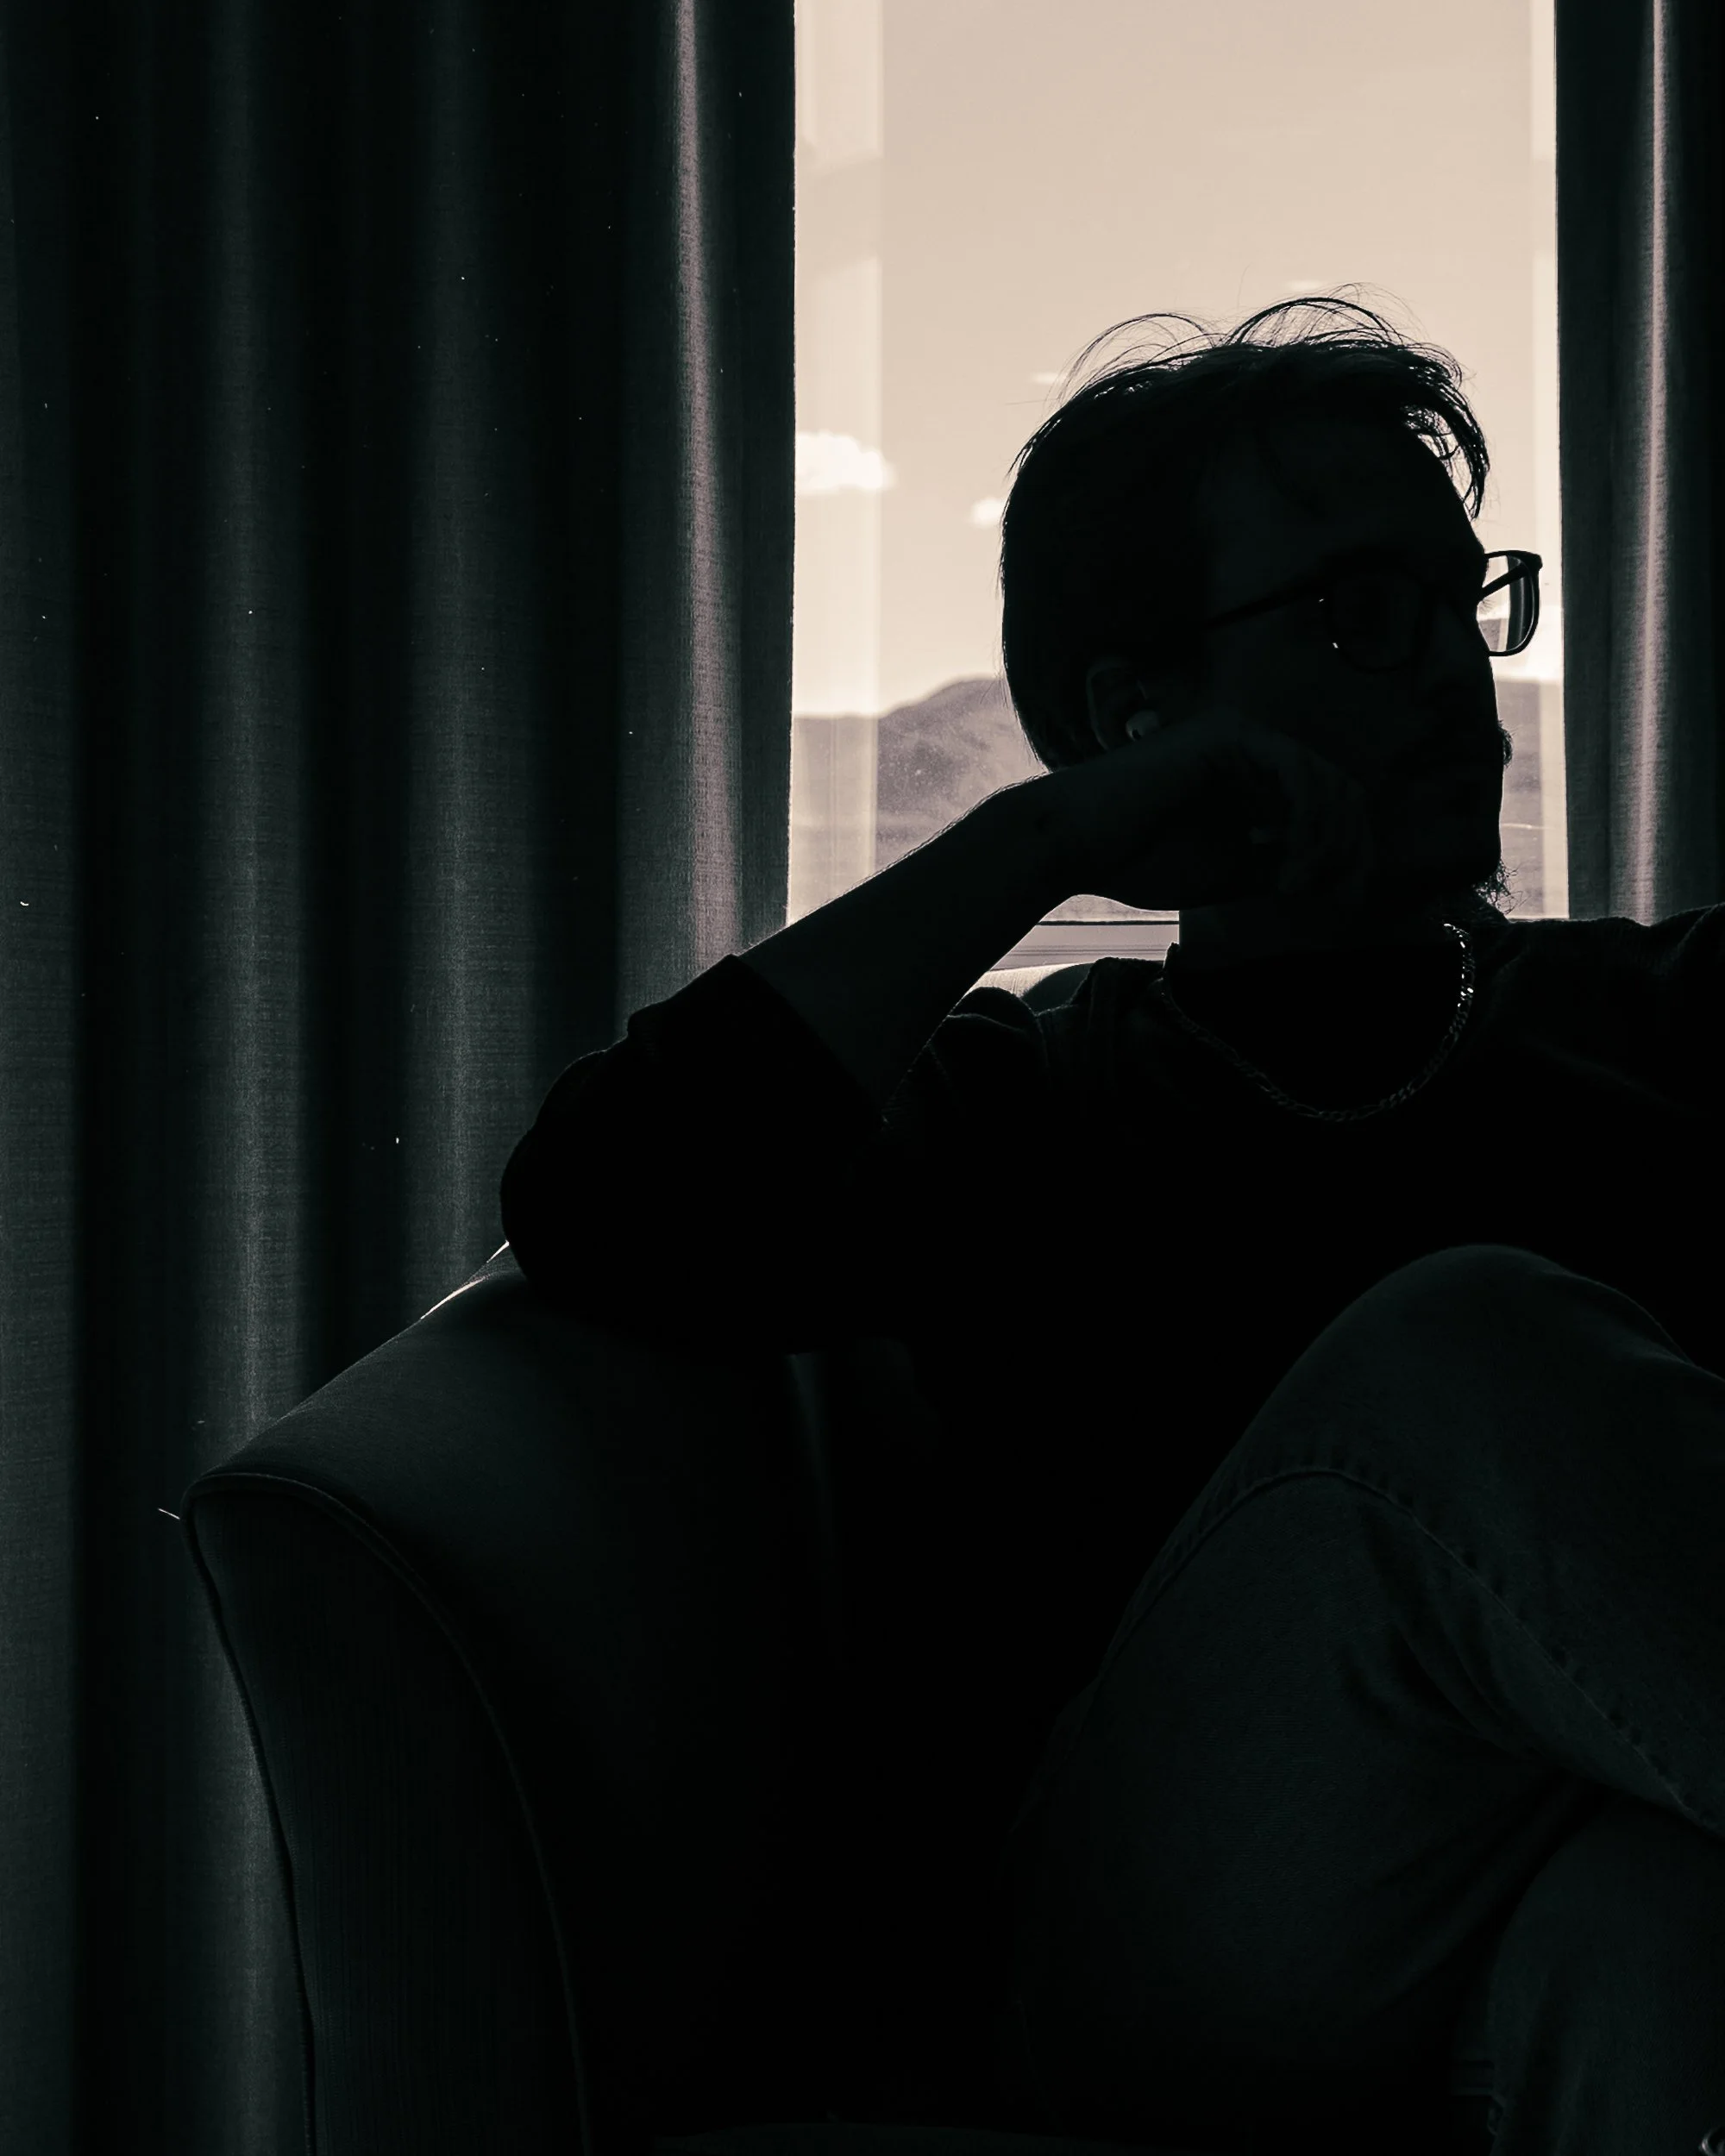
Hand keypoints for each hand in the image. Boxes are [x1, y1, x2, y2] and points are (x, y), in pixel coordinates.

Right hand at [1042, 698, 1376, 913]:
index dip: (1350, 854)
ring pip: (1327, 783)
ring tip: (1296, 884)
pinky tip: (1288, 861)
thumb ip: (1281, 866)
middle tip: (1340, 897)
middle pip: (1341, 791)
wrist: (1075, 845)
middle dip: (1351, 848)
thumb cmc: (1138, 860)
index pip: (1329, 805)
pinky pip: (1298, 774)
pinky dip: (1307, 822)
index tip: (1345, 903)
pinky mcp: (1230, 736)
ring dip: (1327, 841)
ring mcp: (1244, 736)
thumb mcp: (1232, 870)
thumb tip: (1336, 877)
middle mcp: (1255, 748)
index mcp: (1255, 777)